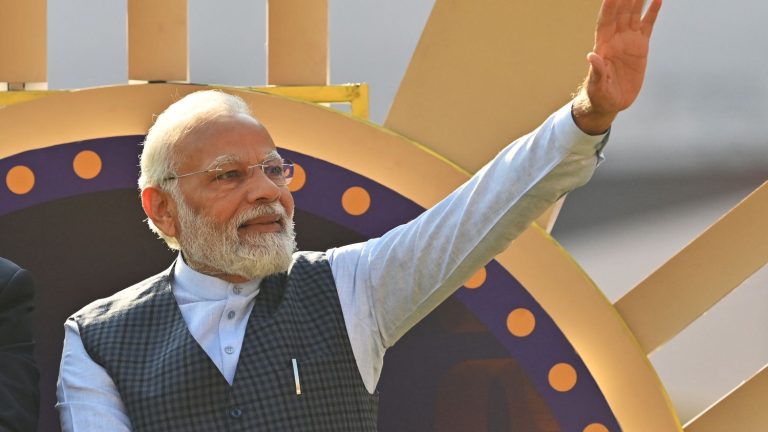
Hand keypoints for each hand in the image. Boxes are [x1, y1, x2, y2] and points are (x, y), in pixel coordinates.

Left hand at [573, 0, 661, 134]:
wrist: (611, 102)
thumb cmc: (599, 95)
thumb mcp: (597, 86)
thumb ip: (596, 71)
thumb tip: (592, 56)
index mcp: (603, 45)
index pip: (605, 21)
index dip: (609, 6)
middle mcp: (615, 39)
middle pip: (621, 12)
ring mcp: (628, 41)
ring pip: (633, 14)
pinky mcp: (640, 47)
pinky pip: (647, 25)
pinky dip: (652, 13)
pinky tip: (657, 0)